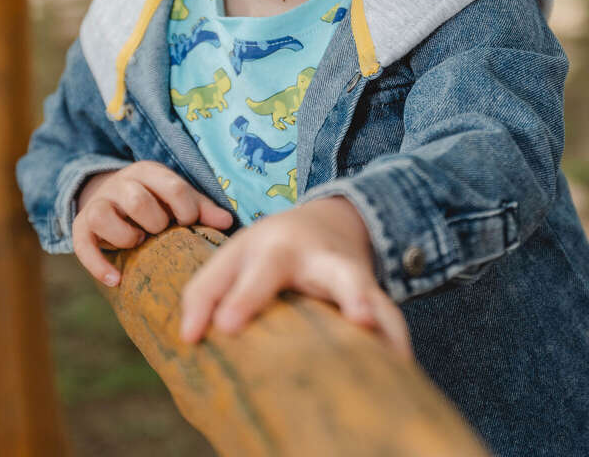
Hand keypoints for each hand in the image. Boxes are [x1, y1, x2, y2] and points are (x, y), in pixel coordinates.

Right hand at [72, 161, 233, 286]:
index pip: (172, 186)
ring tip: (138, 243)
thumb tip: (227, 222)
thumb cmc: (155, 200)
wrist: (111, 196)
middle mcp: (121, 183)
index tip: (188, 222)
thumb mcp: (177, 198)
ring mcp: (99, 203)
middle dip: (155, 222)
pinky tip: (116, 281)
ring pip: (103, 216)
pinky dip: (98, 265)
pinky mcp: (81, 226)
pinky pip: (82, 245)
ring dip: (125, 236)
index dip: (186, 209)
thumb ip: (201, 208)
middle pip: (137, 200)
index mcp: (149, 172)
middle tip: (160, 232)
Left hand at [179, 196, 411, 358]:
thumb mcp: (234, 255)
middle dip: (339, 294)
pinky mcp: (372, 295)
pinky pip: (390, 317)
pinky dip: (396, 340)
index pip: (259, 272)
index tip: (223, 328)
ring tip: (391, 348)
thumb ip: (204, 291)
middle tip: (351, 318)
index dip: (241, 299)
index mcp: (279, 248)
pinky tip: (399, 368)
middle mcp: (321, 259)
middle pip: (333, 273)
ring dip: (378, 315)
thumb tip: (188, 339)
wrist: (330, 221)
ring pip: (370, 294)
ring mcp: (351, 276)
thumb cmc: (268, 249)